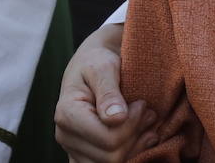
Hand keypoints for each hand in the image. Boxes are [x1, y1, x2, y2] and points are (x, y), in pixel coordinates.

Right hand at [53, 23, 155, 161]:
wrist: (92, 64)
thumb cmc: (98, 61)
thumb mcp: (104, 67)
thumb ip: (109, 91)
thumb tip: (116, 118)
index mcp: (67, 113)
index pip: (108, 138)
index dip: (132, 125)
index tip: (142, 104)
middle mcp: (64, 135)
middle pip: (111, 156)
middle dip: (136, 134)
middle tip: (149, 112)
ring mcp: (73, 148)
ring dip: (136, 145)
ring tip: (147, 121)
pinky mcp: (84, 154)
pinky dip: (130, 153)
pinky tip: (142, 136)